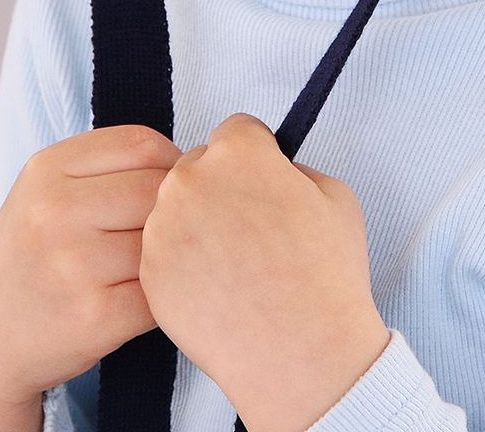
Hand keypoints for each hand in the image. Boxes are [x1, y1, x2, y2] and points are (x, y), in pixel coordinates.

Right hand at [0, 124, 182, 407]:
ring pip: (162, 242)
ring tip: (150, 264)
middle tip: (164, 230)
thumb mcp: (47, 190)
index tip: (169, 185)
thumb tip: (192, 162)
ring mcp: (74, 265)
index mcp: (47, 169)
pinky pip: (160, 293)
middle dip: (171, 210)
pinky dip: (162, 297)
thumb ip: (107, 167)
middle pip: (157, 190)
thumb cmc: (32, 255)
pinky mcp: (95, 317)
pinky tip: (141, 298)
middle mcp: (55, 211)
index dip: (170, 162)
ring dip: (168, 255)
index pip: (141, 143)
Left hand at [138, 112, 390, 424]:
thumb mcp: (334, 195)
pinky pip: (163, 250)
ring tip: (235, 263)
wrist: (302, 355)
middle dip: (221, 186)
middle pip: (200, 166)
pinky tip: (217, 287)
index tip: (265, 182)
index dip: (257, 156)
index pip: (236, 130)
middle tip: (249, 227)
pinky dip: (183, 263)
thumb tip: (273, 173)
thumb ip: (294, 169)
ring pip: (176, 208)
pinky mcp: (150, 271)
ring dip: (197, 223)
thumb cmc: (326, 276)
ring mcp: (164, 226)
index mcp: (238, 151)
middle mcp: (191, 179)